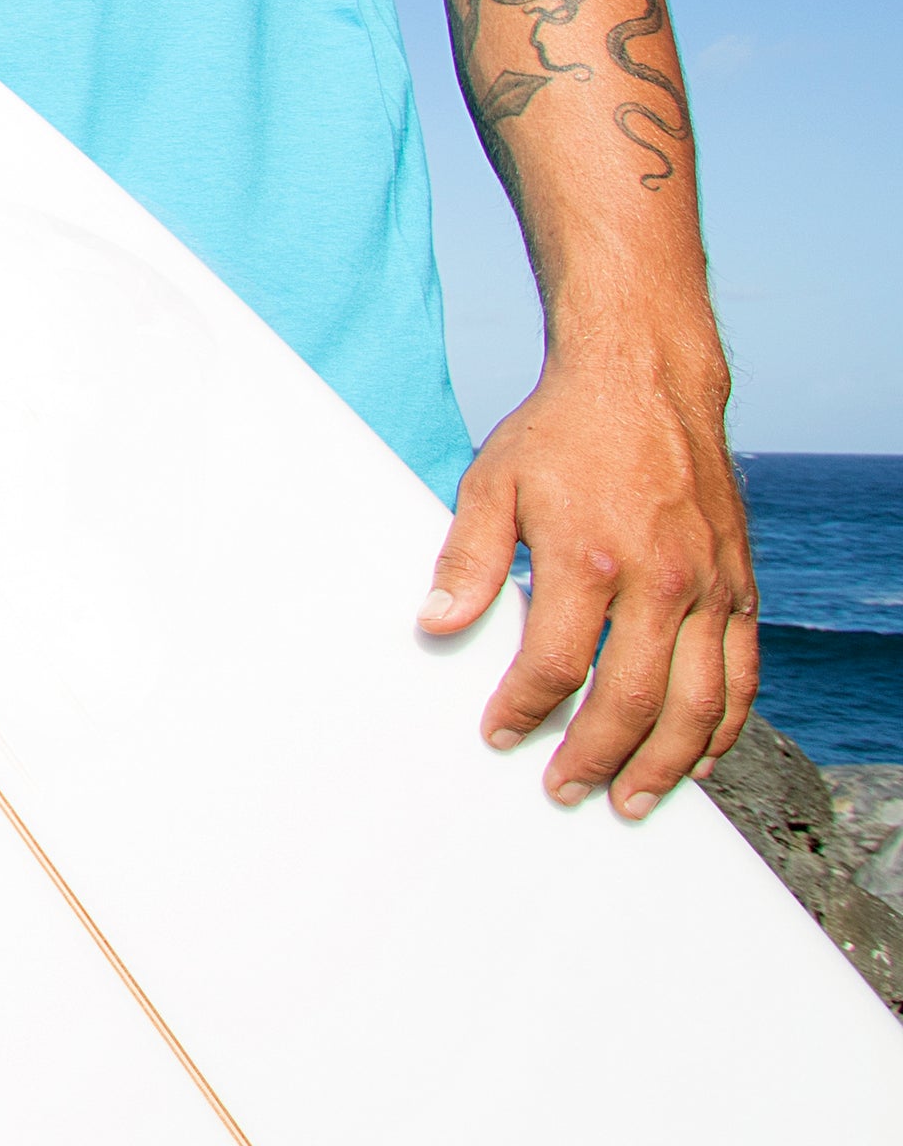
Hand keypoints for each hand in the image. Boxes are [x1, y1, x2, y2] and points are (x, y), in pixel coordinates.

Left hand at [416, 351, 755, 816]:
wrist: (645, 380)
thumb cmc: (560, 433)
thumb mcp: (493, 482)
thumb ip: (467, 559)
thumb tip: (436, 624)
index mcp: (590, 557)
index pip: (557, 664)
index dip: (526, 710)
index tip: (500, 736)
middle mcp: (661, 579)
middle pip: (633, 699)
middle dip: (596, 757)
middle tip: (566, 790)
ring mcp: (710, 585)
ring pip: (700, 703)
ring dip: (665, 763)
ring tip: (632, 799)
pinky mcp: (740, 585)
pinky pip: (743, 674)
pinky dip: (723, 726)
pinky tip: (696, 757)